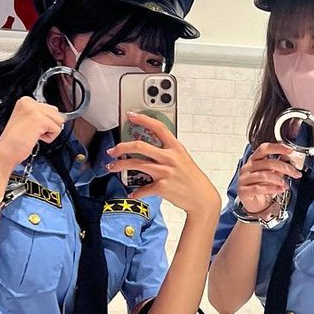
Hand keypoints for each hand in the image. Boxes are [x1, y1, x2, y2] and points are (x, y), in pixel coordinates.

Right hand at [0, 96, 64, 171]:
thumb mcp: (28, 120)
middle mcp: (29, 102)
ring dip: (49, 132)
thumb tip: (61, 117)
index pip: (51, 109)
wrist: (5, 153)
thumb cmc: (15, 141)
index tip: (30, 128)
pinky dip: (49, 138)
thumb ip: (42, 115)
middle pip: (57, 113)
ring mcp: (34, 110)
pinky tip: (34, 138)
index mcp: (25, 101)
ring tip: (33, 134)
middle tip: (31, 132)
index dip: (44, 123)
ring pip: (59, 121)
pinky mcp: (40, 120)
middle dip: (48, 126)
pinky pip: (57, 129)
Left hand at [106, 114, 220, 216]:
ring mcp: (165, 172)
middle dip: (122, 147)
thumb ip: (168, 152)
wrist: (202, 198)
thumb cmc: (193, 179)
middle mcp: (170, 158)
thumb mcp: (184, 159)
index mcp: (176, 148)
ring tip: (112, 167)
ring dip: (120, 166)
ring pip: (136, 164)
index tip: (131, 115)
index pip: (158, 128)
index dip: (143, 119)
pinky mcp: (162, 187)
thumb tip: (150, 150)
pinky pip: (143, 189)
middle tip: (113, 150)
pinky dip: (136, 192)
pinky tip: (132, 193)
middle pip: (140, 146)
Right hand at [234, 141, 301, 215]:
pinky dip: (272, 189)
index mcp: (254, 160)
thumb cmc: (262, 188)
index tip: (290, 150)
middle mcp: (247, 167)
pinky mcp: (243, 190)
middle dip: (285, 168)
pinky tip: (280, 190)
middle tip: (296, 173)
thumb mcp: (272, 175)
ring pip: (264, 175)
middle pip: (268, 163)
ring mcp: (244, 179)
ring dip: (278, 180)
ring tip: (285, 185)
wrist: (255, 205)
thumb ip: (279, 167)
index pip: (264, 149)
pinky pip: (259, 188)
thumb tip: (290, 159)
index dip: (277, 148)